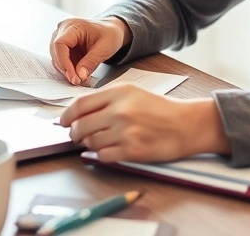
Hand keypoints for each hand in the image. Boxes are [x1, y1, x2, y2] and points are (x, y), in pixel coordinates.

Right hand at [49, 17, 130, 84]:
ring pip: (56, 57)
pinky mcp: (63, 45)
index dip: (64, 62)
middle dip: (66, 68)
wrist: (111, 30)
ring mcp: (62, 36)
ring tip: (79, 77)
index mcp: (73, 25)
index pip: (60, 44)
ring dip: (66, 69)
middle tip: (77, 80)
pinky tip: (77, 72)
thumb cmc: (109, 34)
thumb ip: (91, 62)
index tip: (73, 76)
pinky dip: (68, 67)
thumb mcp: (105, 48)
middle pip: (56, 52)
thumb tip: (80, 75)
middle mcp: (64, 29)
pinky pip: (60, 59)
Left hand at [59, 83, 230, 161]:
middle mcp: (120, 111)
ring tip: (101, 141)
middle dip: (75, 134)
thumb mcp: (132, 93)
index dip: (66, 116)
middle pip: (80, 126)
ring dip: (90, 145)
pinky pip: (103, 156)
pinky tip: (111, 149)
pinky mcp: (132, 151)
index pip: (80, 105)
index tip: (63, 122)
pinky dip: (102, 155)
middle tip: (78, 136)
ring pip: (90, 143)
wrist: (186, 125)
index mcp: (119, 93)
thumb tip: (78, 114)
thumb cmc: (159, 109)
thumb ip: (106, 100)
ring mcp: (125, 132)